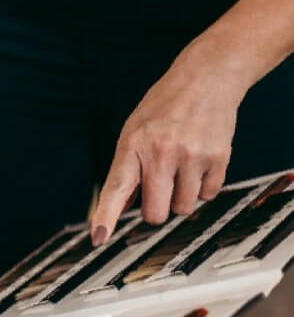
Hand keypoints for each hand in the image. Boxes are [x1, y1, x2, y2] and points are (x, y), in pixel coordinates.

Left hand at [90, 53, 244, 244]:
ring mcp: (190, 156)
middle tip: (160, 186)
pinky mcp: (217, 160)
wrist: (206, 79)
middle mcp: (161, 151)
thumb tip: (122, 207)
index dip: (107, 215)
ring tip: (182, 165)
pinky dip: (203, 186)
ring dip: (182, 196)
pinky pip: (208, 197)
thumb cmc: (166, 104)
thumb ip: (129, 166)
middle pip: (155, 214)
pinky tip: (200, 161)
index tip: (99, 237)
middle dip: (156, 208)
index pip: (116, 186)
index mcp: (134, 142)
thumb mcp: (136, 128)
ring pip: (183, 209)